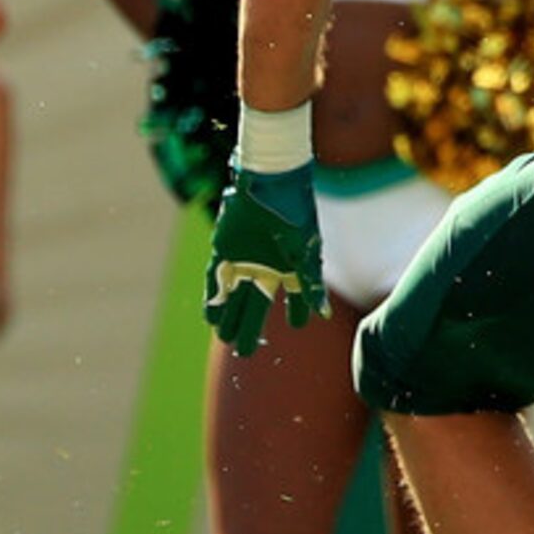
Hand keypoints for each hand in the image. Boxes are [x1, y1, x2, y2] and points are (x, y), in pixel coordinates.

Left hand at [204, 163, 327, 354]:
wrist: (270, 183)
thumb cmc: (294, 215)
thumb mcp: (305, 253)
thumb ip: (310, 285)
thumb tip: (322, 315)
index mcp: (289, 267)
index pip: (293, 298)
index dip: (295, 312)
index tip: (296, 325)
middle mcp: (266, 266)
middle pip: (256, 305)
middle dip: (251, 327)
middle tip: (245, 350)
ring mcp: (244, 259)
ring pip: (235, 296)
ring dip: (230, 317)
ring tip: (226, 338)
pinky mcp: (224, 250)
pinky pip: (216, 279)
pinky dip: (214, 298)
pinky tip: (212, 317)